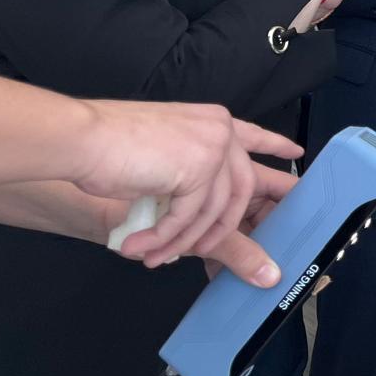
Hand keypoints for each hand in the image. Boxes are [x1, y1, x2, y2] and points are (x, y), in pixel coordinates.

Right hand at [71, 100, 301, 282]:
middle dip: (218, 229)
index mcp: (213, 121)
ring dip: (181, 239)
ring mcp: (213, 148)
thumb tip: (205, 214)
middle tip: (190, 251)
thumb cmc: (109, 146)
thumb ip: (190, 180)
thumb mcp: (163, 162)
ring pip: (214, 211)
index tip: (294, 151)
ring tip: (152, 254)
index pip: (255, 134)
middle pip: (240, 191)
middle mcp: (220, 131)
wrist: (81, 138)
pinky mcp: (198, 170)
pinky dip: (164, 237)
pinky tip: (142, 246)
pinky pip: (189, 218)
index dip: (274, 145)